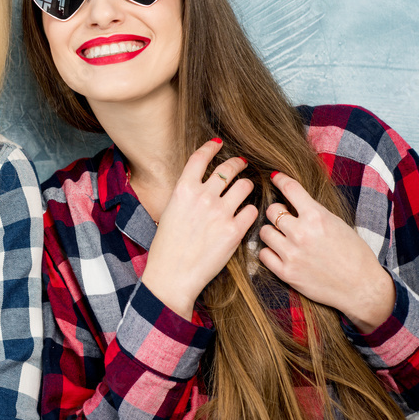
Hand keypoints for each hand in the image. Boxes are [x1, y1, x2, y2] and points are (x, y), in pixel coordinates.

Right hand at [142, 140, 258, 318]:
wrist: (173, 275)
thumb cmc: (167, 247)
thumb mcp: (170, 212)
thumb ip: (187, 196)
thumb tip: (201, 186)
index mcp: (182, 190)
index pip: (200, 158)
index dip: (211, 147)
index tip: (218, 144)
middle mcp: (203, 197)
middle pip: (228, 169)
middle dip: (237, 164)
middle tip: (241, 164)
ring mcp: (220, 213)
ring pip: (244, 187)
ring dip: (246, 186)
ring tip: (245, 190)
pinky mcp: (234, 231)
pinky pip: (251, 211)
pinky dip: (249, 211)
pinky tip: (245, 215)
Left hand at [259, 172, 394, 332]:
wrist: (361, 287)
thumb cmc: (354, 254)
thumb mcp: (337, 223)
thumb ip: (313, 212)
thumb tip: (292, 199)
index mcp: (317, 217)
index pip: (290, 189)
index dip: (280, 180)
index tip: (274, 177)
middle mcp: (301, 233)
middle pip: (271, 211)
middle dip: (277, 212)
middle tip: (285, 220)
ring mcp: (292, 253)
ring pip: (264, 232)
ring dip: (272, 233)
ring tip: (284, 238)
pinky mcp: (286, 272)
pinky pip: (263, 254)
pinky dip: (269, 252)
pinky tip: (280, 253)